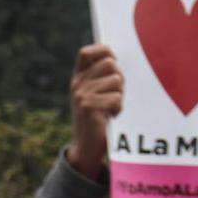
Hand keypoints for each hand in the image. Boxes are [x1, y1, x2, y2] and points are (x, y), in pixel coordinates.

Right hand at [65, 44, 123, 181]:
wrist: (87, 145)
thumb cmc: (99, 116)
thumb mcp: (96, 93)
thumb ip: (102, 76)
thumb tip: (116, 59)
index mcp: (78, 78)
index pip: (87, 52)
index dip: (103, 52)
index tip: (113, 62)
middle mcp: (76, 84)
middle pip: (110, 64)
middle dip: (119, 78)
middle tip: (115, 94)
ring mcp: (80, 95)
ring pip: (116, 81)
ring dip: (120, 95)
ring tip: (111, 107)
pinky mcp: (88, 107)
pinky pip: (116, 98)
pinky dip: (119, 108)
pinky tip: (111, 116)